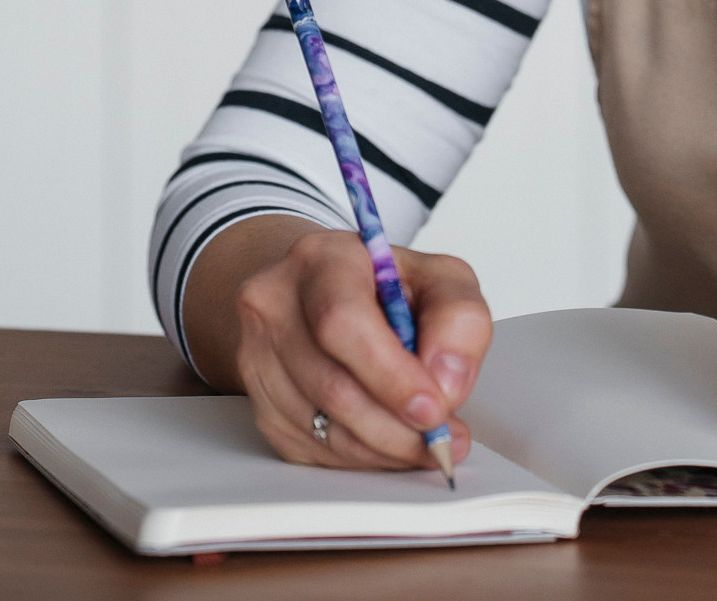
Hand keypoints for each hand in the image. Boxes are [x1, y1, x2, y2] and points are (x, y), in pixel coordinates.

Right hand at [226, 225, 491, 470]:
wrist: (324, 291)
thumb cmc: (384, 286)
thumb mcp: (440, 278)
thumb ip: (459, 318)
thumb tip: (445, 383)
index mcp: (321, 259)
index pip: (343, 323)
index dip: (390, 376)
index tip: (434, 408)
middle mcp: (275, 303)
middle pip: (331, 385)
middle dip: (396, 427)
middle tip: (442, 440)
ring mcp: (257, 354)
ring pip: (320, 427)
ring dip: (383, 449)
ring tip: (426, 443)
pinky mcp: (259, 401)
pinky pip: (311, 449)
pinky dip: (360, 458)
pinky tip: (388, 443)